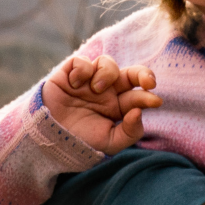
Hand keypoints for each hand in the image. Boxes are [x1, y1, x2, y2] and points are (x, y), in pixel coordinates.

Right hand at [42, 54, 161, 153]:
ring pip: (108, 62)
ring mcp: (89, 80)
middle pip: (131, 73)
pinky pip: (82, 61)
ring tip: (96, 89)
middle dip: (143, 74)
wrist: (49, 138)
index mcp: (118, 106)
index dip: (148, 96)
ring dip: (106, 73)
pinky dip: (82, 69)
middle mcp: (107, 91)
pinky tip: (75, 84)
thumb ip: (130, 132)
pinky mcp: (70, 73)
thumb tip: (140, 112)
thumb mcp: (109, 143)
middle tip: (147, 82)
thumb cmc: (80, 141)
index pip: (139, 95)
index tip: (155, 101)